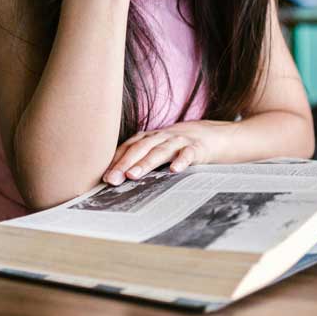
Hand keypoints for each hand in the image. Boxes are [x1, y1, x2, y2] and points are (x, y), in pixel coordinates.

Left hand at [103, 120, 222, 184]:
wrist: (212, 135)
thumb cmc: (177, 146)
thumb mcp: (157, 149)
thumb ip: (139, 160)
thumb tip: (114, 180)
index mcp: (149, 138)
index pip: (128, 148)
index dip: (115, 161)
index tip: (104, 178)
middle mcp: (161, 137)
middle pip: (140, 148)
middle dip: (125, 164)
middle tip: (113, 179)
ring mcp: (179, 141)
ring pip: (160, 151)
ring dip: (146, 162)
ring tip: (134, 175)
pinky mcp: (197, 148)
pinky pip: (188, 153)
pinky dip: (181, 161)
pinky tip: (174, 170)